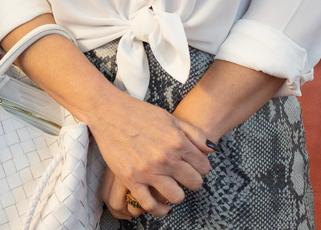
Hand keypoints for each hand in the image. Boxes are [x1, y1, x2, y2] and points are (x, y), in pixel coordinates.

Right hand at [87, 91, 211, 216]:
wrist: (108, 112)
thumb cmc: (139, 112)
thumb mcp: (170, 118)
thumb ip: (194, 134)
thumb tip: (211, 150)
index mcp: (177, 142)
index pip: (204, 167)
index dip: (200, 167)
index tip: (192, 166)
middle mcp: (166, 158)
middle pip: (194, 183)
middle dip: (191, 180)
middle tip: (182, 176)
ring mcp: (148, 170)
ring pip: (177, 197)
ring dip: (176, 194)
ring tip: (170, 187)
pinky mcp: (131, 179)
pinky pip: (150, 205)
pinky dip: (158, 209)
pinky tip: (161, 205)